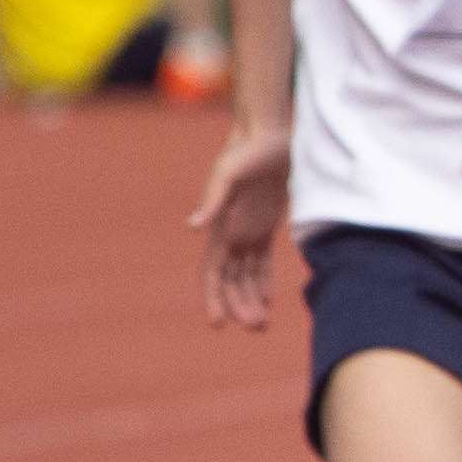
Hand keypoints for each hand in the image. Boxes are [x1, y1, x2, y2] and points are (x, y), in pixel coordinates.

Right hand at [192, 122, 292, 325]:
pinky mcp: (265, 224)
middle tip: (255, 329)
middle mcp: (230, 233)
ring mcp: (247, 229)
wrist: (269, 133)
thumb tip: (192, 228)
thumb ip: (213, 199)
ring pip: (245, 275)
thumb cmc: (246, 150)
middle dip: (238, 306)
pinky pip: (261, 261)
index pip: (212, 272)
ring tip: (261, 325)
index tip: (218, 324)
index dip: (213, 297)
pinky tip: (268, 302)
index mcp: (219, 227)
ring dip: (250, 299)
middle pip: (230, 280)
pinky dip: (263, 282)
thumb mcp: (229, 172)